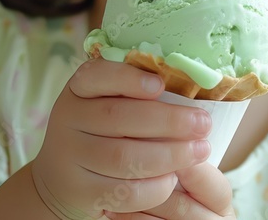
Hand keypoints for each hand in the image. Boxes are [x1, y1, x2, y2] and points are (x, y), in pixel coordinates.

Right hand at [30, 57, 212, 218]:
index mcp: (78, 89)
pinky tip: (173, 179)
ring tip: (199, 151)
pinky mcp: (80, 191)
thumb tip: (188, 84)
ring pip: (123, 157)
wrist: (65, 177)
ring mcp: (70, 157)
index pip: (96, 75)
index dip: (128, 79)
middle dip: (168, 121)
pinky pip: (123, 191)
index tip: (161, 85)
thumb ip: (135, 95)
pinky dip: (154, 186)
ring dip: (169, 155)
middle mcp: (67, 119)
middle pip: (118, 118)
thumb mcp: (107, 103)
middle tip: (203, 124)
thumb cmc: (103, 131)